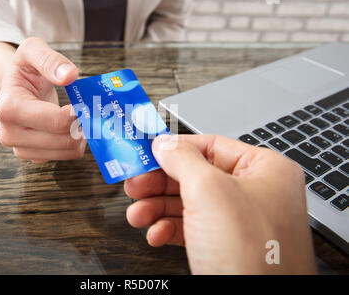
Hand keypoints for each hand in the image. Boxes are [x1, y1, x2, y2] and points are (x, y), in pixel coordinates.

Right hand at [0, 37, 85, 162]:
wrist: (16, 86)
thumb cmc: (25, 69)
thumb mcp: (32, 50)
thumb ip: (50, 59)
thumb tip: (69, 75)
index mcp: (8, 107)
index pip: (55, 121)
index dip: (77, 114)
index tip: (85, 104)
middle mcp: (9, 133)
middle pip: (64, 140)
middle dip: (82, 125)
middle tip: (90, 111)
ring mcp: (21, 148)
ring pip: (67, 151)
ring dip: (81, 136)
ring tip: (81, 117)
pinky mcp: (33, 156)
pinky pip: (65, 157)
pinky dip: (75, 143)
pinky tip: (73, 128)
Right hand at [124, 134, 315, 273]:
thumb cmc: (251, 254)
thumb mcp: (209, 192)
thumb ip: (182, 160)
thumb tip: (164, 143)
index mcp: (263, 170)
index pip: (211, 145)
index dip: (176, 147)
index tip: (148, 151)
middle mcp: (253, 193)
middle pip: (194, 176)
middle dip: (159, 183)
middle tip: (135, 184)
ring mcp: (238, 222)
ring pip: (188, 204)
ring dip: (157, 208)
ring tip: (138, 214)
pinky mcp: (225, 247)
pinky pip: (190, 229)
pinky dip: (168, 229)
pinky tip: (156, 235)